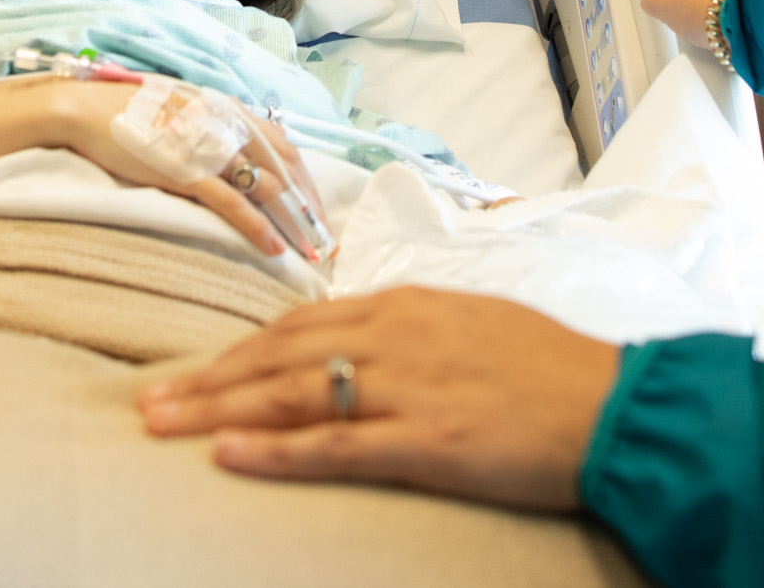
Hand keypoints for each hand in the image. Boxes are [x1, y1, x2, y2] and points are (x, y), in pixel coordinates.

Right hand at [52, 80, 329, 260]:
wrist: (86, 109)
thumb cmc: (128, 112)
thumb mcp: (182, 110)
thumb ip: (211, 127)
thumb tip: (232, 152)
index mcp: (227, 108)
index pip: (283, 144)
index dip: (305, 178)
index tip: (316, 206)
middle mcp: (226, 123)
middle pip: (285, 167)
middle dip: (309, 204)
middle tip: (324, 237)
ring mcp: (208, 148)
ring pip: (266, 187)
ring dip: (293, 220)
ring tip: (309, 250)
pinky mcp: (186, 172)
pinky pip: (232, 203)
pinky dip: (257, 226)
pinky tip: (273, 248)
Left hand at [136, 287, 619, 508]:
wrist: (616, 404)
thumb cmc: (553, 369)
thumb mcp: (476, 324)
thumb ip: (415, 330)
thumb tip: (369, 341)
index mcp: (407, 305)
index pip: (302, 321)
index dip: (241, 348)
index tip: (196, 368)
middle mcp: (395, 335)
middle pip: (278, 354)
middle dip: (208, 378)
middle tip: (147, 402)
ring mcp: (407, 387)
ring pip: (290, 394)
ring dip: (218, 409)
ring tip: (162, 425)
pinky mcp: (426, 441)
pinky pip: (335, 445)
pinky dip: (275, 451)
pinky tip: (228, 456)